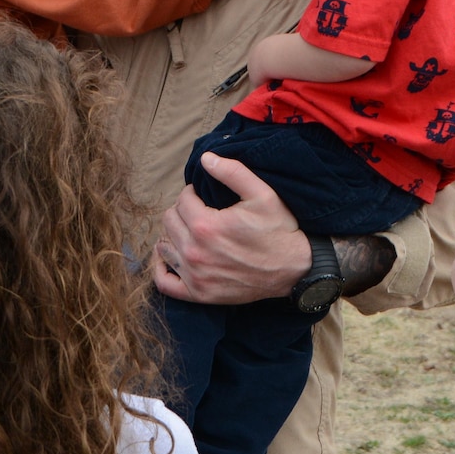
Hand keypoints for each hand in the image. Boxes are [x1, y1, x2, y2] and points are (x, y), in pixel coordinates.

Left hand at [155, 154, 308, 304]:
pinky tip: (170, 256)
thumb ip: (232, 172)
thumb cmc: (278, 230)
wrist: (293, 269)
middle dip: (182, 211)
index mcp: (206, 226)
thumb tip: (205, 158)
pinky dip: (161, 269)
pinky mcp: (199, 294)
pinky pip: (164, 282)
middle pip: (169, 221)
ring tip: (189, 230)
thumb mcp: (262, 194)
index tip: (204, 195)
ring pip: (163, 247)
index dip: (192, 193)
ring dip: (173, 235)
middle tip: (199, 211)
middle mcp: (195, 252)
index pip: (182, 200)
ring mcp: (195, 276)